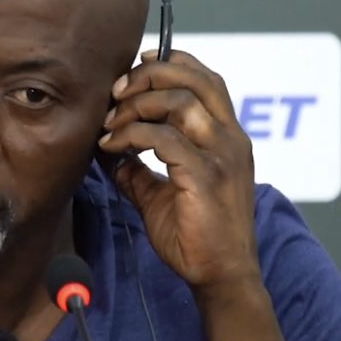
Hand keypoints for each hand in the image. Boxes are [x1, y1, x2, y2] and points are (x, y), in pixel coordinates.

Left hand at [98, 49, 258, 293]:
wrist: (220, 276)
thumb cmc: (197, 237)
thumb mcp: (163, 194)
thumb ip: (141, 170)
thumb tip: (112, 156)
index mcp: (227, 138)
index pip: (208, 81)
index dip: (174, 63)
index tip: (139, 64)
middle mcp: (230, 140)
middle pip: (195, 80)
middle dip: (149, 76)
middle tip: (116, 91)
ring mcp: (221, 156)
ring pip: (179, 103)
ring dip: (136, 106)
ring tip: (110, 124)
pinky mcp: (205, 176)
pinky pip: (163, 139)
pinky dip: (131, 136)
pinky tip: (112, 147)